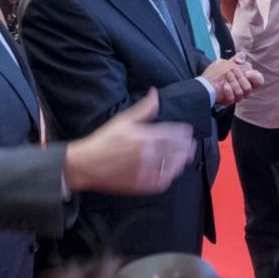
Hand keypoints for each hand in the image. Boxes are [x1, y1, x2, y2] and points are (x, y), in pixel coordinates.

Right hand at [64, 89, 196, 193]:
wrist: (86, 165)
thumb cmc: (103, 141)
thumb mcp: (123, 120)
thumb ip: (143, 109)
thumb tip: (155, 93)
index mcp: (145, 136)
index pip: (173, 133)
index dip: (184, 133)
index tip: (188, 132)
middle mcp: (148, 153)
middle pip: (176, 149)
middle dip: (186, 146)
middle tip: (192, 145)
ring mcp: (146, 170)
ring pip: (172, 165)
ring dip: (182, 160)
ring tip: (186, 157)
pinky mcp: (142, 184)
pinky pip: (162, 181)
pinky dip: (170, 175)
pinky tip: (173, 171)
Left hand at [202, 53, 263, 104]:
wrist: (203, 84)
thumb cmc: (214, 74)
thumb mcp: (225, 64)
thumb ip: (235, 60)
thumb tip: (242, 55)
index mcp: (244, 79)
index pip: (258, 81)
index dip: (256, 78)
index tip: (248, 73)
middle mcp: (242, 89)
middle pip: (249, 87)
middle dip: (240, 78)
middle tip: (230, 72)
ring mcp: (236, 96)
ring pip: (243, 93)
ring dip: (233, 84)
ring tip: (225, 79)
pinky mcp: (229, 101)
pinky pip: (233, 99)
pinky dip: (229, 91)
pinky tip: (224, 86)